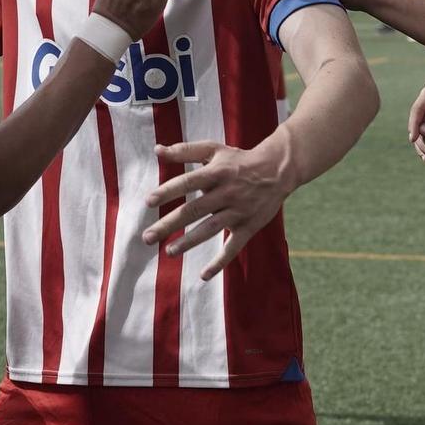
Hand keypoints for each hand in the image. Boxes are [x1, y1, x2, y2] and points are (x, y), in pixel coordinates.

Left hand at [141, 139, 294, 279]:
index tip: (149, 202)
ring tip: (169, 252)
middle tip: (147, 237)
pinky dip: (220, 262)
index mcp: (216, 173)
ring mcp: (238, 211)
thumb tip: (156, 150)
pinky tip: (204, 275)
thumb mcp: (214, 150)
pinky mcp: (249, 226)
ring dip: (189, 242)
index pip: (189, 182)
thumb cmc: (239, 160)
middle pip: (195, 210)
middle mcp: (227, 193)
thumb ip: (185, 151)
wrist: (277, 170)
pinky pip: (234, 247)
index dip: (169, 191)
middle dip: (170, 224)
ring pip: (210, 229)